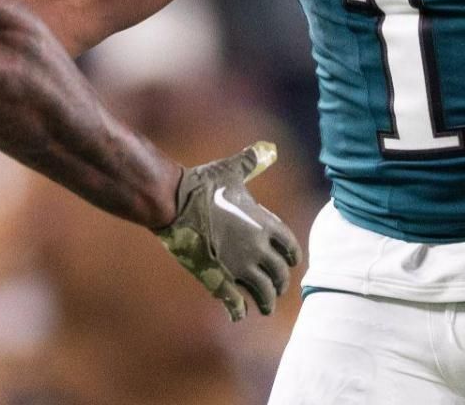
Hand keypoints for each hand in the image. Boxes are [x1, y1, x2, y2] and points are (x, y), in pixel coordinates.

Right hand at [156, 141, 300, 320]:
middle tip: (277, 287)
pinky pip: (235, 302)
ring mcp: (239, 265)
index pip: (291, 247)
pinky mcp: (218, 277)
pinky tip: (239, 315)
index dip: (292, 257)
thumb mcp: (230, 171)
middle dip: (281, 283)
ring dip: (267, 302)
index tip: (291, 262)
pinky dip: (239, 311)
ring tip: (265, 307)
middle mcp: (258, 248)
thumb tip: (266, 148)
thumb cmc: (201, 184)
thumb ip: (250, 162)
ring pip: (264, 293)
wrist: (172, 202)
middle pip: (280, 274)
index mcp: (265, 224)